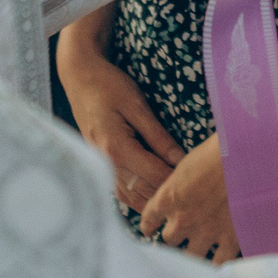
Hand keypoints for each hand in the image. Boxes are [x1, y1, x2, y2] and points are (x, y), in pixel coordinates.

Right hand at [57, 10, 183, 213]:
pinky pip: (120, 191)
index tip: (199, 178)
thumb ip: (158, 136)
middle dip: (168, 194)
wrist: (79, 78)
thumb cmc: (108, 85)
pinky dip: (138, 196)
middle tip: (193, 192)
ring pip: (131, 197)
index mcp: (117, 148)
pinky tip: (153, 195)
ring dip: (153, 200)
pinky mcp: (100, 164)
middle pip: (143, 191)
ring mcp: (101, 166)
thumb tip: (180, 159)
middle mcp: (107, 163)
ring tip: (177, 198)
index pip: (154, 175)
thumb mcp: (137, 106)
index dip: (177, 179)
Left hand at [137, 138, 238, 262]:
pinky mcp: (230, 239)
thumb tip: (180, 193)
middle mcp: (182, 220)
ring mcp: (206, 233)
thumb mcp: (187, 165)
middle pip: (169, 239)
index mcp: (168, 198)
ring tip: (199, 251)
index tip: (150, 230)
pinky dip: (218, 262)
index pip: (149, 220)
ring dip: (193, 251)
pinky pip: (219, 262)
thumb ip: (179, 186)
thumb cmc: (217, 151)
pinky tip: (219, 262)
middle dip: (175, 236)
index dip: (149, 226)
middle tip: (181, 235)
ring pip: (190, 256)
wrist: (248, 157)